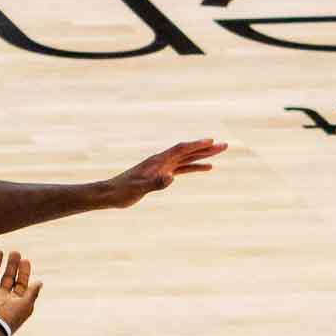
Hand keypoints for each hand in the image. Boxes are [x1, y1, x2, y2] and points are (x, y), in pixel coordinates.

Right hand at [0, 249, 42, 334]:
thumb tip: (40, 282)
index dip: (24, 272)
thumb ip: (32, 292)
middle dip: (11, 265)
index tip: (25, 260)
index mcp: (15, 301)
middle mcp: (2, 298)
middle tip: (15, 253)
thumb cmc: (10, 318)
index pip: (21, 283)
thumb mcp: (25, 304)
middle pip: (8, 278)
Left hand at [104, 139, 227, 208]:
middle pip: (187, 151)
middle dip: (206, 148)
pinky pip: (182, 169)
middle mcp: (162, 161)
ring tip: (219, 152)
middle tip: (224, 145)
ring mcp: (162, 167)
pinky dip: (194, 167)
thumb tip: (170, 178)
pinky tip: (205, 168)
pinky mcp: (161, 175)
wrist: (110, 194)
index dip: (196, 145)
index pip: (181, 149)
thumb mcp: (139, 189)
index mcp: (158, 161)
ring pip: (187, 159)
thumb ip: (155, 183)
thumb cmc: (123, 192)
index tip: (212, 141)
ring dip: (203, 155)